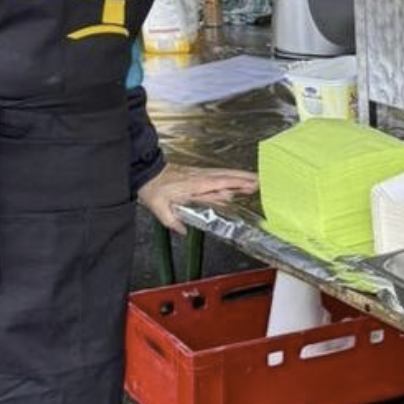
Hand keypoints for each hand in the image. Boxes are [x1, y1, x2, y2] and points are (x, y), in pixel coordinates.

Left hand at [137, 163, 257, 234]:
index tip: (248, 185)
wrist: (145, 172)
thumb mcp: (158, 208)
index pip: (218, 183)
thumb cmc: (152, 188)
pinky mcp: (196, 174)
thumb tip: (183, 230)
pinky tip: (233, 180)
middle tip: (258, 182)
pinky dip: (228, 176)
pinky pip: (216, 174)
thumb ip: (172, 220)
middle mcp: (197, 177)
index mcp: (192, 185)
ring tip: (253, 180)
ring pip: (222, 173)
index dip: (234, 184)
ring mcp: (197, 174)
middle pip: (224, 176)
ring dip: (238, 176)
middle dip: (242, 178)